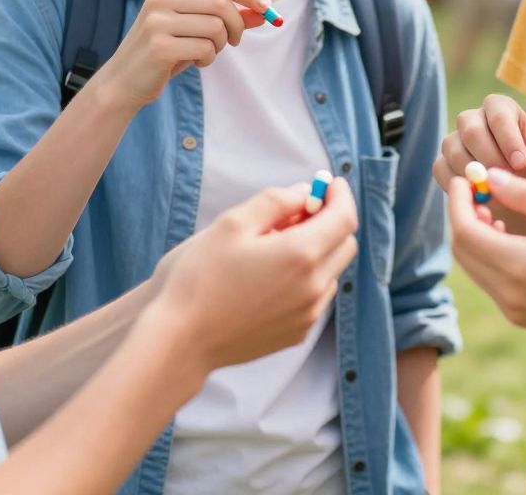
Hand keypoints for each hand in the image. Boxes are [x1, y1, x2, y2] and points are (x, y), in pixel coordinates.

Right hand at [93, 0, 271, 108]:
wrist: (125, 79)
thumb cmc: (168, 49)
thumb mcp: (198, 27)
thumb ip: (229, 16)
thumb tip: (265, 13)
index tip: (267, 7)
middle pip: (220, 2)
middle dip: (237, 24)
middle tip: (236, 41)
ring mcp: (157, 20)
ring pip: (216, 26)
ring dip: (222, 44)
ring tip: (209, 52)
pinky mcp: (158, 46)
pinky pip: (205, 48)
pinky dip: (209, 58)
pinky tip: (196, 62)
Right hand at [140, 178, 358, 371]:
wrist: (180, 341)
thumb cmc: (199, 278)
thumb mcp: (232, 223)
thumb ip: (276, 201)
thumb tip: (305, 193)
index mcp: (301, 255)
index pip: (345, 218)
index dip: (339, 195)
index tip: (328, 184)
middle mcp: (313, 288)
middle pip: (345, 245)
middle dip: (331, 221)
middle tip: (298, 211)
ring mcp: (307, 315)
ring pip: (331, 272)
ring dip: (318, 252)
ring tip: (276, 246)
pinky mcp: (296, 334)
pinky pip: (315, 297)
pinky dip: (306, 278)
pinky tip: (271, 276)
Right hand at [433, 93, 525, 192]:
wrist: (515, 191)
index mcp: (499, 107)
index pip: (499, 115)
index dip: (509, 139)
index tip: (521, 164)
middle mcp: (471, 118)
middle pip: (471, 130)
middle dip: (490, 157)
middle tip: (507, 179)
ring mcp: (453, 139)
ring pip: (454, 150)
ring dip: (474, 174)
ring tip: (496, 192)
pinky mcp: (441, 161)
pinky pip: (442, 169)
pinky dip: (459, 185)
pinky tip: (477, 196)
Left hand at [446, 168, 525, 350]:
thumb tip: (492, 177)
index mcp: (517, 266)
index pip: (464, 230)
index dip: (458, 201)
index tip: (466, 179)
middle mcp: (507, 293)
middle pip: (462, 250)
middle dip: (462, 217)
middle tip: (477, 192)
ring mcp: (511, 309)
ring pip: (473, 267)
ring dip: (474, 237)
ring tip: (494, 211)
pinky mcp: (520, 317)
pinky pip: (490, 282)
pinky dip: (488, 256)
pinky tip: (510, 239)